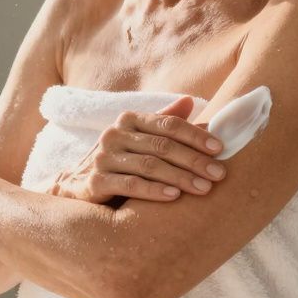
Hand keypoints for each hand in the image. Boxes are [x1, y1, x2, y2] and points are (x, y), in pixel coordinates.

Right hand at [48, 95, 226, 204]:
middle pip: (162, 145)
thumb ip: (163, 122)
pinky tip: (175, 197)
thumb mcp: (140, 139)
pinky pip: (130, 185)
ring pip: (149, 166)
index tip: (220, 149)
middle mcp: (114, 134)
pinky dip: (154, 190)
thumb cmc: (119, 161)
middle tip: (220, 174)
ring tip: (204, 188)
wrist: (76, 186)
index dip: (196, 135)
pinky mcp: (94, 181)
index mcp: (129, 120)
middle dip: (194, 160)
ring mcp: (103, 158)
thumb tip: (190, 101)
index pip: (168, 124)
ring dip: (180, 177)